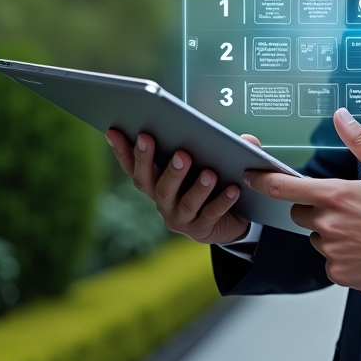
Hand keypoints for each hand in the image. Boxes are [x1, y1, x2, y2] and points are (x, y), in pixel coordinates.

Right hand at [105, 129, 261, 245]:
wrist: (230, 220)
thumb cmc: (214, 182)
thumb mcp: (213, 159)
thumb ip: (224, 146)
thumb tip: (245, 138)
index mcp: (157, 181)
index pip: (134, 166)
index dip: (122, 151)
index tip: (114, 130)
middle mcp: (162, 201)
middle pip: (151, 184)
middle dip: (154, 163)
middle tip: (171, 148)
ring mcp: (179, 217)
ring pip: (183, 202)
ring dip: (195, 186)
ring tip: (210, 173)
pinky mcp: (201, 229)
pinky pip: (211, 214)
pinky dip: (222, 201)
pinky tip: (234, 189)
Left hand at [244, 109, 360, 292]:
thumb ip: (359, 140)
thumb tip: (342, 116)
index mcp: (336, 195)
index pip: (286, 187)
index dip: (264, 180)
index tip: (251, 176)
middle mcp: (329, 223)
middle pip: (299, 213)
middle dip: (314, 207)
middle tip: (345, 206)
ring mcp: (332, 250)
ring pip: (315, 237)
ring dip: (328, 231)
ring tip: (360, 228)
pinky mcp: (338, 272)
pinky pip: (327, 260)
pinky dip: (339, 254)